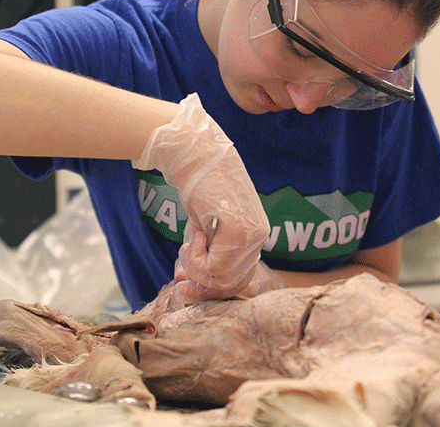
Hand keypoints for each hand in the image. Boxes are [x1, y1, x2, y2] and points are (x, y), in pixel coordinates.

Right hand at [133, 94, 269, 297]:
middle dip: (201, 283)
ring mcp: (252, 232)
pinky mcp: (238, 229)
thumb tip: (191, 282)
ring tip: (187, 245)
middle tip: (179, 273)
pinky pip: (214, 265)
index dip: (211, 288)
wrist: (193, 152)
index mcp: (257, 232)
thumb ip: (211, 249)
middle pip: (231, 283)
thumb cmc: (197, 183)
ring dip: (196, 268)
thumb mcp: (209, 223)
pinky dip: (196, 257)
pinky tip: (195, 233)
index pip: (240, 278)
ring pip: (221, 277)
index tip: (185, 286)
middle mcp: (261, 235)